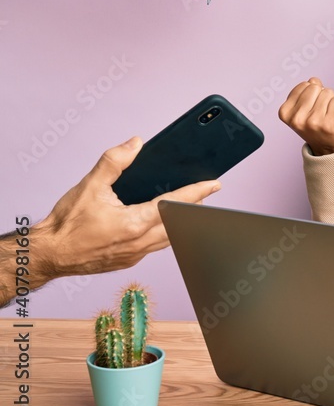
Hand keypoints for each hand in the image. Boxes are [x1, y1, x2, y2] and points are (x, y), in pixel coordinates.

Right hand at [32, 137, 220, 278]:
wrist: (47, 255)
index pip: (175, 204)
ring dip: (179, 221)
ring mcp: (134, 255)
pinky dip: (163, 232)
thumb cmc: (65, 225)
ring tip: (186, 205)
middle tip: (204, 192)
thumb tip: (134, 144)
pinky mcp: (127, 261)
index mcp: (134, 224)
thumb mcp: (89, 186)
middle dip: (193, 206)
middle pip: (179, 223)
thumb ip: (114, 162)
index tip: (214, 183)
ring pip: (169, 238)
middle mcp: (139, 243)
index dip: (197, 192)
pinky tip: (159, 222)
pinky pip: (154, 246)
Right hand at [278, 77, 333, 155]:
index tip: (312, 106)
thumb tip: (313, 80)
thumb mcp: (303, 109)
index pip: (304, 85)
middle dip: (322, 95)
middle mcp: (297, 119)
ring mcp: (313, 122)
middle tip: (322, 111)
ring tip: (328, 115)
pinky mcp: (329, 124)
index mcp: (285, 113)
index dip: (312, 92)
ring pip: (328, 93)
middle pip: (315, 87)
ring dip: (331, 101)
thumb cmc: (317, 125)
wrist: (330, 149)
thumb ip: (306, 91)